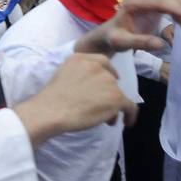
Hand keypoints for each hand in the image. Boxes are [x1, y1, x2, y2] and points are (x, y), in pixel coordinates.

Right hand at [17, 53, 137, 142]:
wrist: (51, 111)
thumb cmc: (51, 99)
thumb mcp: (61, 76)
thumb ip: (78, 75)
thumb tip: (93, 90)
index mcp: (80, 58)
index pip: (102, 61)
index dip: (109, 72)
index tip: (108, 83)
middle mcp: (97, 66)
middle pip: (111, 80)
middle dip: (107, 94)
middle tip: (99, 107)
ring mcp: (108, 81)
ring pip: (118, 96)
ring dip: (113, 107)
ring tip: (104, 120)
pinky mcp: (116, 97)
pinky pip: (130, 107)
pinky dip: (130, 116)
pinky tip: (127, 123)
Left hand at [75, 0, 180, 56]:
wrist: (110, 33)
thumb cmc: (114, 38)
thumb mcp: (122, 42)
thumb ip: (139, 42)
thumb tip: (160, 44)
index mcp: (134, 1)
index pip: (161, 2)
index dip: (178, 9)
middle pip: (173, 0)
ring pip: (177, 2)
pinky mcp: (158, 2)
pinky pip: (176, 6)